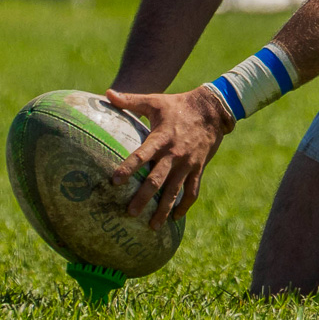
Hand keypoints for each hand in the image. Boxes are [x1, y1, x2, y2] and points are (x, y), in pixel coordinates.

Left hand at [106, 85, 235, 228]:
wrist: (212, 110)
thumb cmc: (177, 105)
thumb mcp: (154, 101)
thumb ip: (130, 100)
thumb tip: (106, 93)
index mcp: (161, 138)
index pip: (142, 155)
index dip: (129, 167)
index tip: (115, 180)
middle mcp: (174, 154)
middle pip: (157, 180)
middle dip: (144, 198)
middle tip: (130, 213)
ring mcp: (188, 164)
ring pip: (174, 191)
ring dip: (163, 209)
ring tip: (152, 226)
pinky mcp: (198, 169)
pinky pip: (192, 191)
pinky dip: (184, 206)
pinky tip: (175, 218)